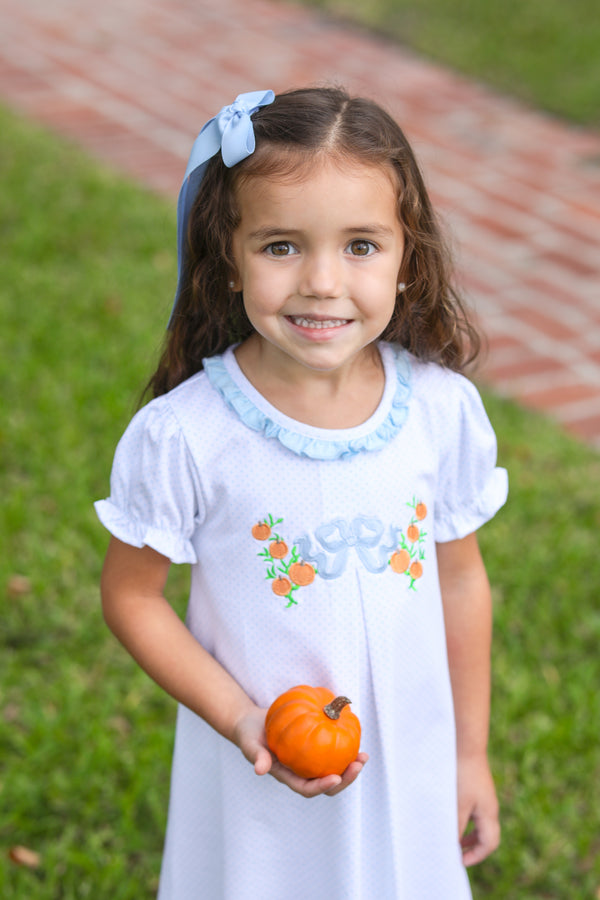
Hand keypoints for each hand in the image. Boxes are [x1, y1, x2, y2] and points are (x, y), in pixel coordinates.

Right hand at [234, 705, 367, 797]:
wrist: (252, 722)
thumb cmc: (249, 735)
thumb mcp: (249, 745)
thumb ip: (256, 756)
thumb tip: (260, 770)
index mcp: (288, 776)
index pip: (307, 788)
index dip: (322, 787)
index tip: (335, 778)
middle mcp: (301, 772)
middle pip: (326, 783)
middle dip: (345, 779)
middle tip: (358, 765)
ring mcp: (308, 761)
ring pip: (332, 768)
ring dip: (349, 766)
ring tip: (363, 756)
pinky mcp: (313, 747)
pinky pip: (330, 749)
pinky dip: (343, 745)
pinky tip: (353, 734)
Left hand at [457, 754, 499, 865]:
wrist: (466, 744)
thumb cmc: (462, 774)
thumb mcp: (457, 804)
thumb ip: (455, 826)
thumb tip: (451, 845)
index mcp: (489, 813)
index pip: (489, 843)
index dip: (476, 856)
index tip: (459, 861)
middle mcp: (489, 806)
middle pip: (486, 835)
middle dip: (472, 847)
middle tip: (456, 853)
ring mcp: (483, 795)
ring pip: (478, 822)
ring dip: (467, 832)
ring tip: (452, 836)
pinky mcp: (476, 786)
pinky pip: (473, 809)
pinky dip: (464, 818)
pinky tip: (450, 814)